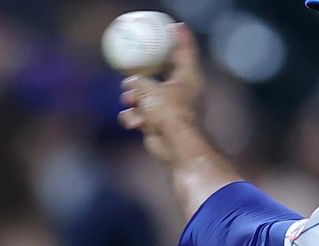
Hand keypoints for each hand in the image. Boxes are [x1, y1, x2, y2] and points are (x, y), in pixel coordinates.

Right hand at [118, 24, 204, 164]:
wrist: (175, 146)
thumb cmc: (169, 112)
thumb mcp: (148, 88)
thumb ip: (138, 79)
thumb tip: (131, 81)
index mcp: (188, 77)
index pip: (184, 51)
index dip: (179, 38)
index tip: (174, 27)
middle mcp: (183, 92)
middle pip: (162, 74)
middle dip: (143, 75)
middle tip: (131, 72)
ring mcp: (172, 110)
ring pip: (147, 96)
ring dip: (134, 98)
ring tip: (130, 100)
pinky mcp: (160, 126)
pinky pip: (141, 116)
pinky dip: (135, 118)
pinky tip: (135, 122)